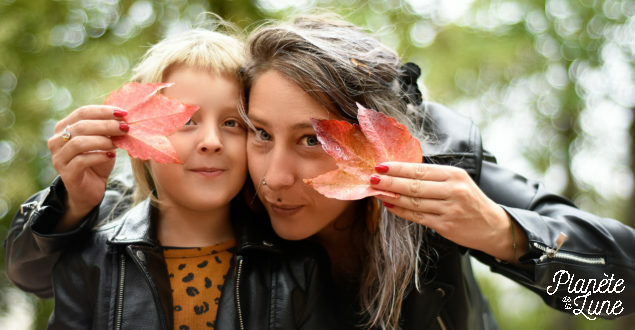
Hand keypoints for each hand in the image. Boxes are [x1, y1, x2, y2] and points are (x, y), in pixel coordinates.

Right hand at [47, 105, 128, 230]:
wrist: (91, 189)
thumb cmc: (97, 161)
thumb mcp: (104, 141)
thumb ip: (108, 129)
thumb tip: (123, 117)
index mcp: (63, 128)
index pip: (82, 112)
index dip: (103, 111)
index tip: (123, 113)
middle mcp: (56, 141)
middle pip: (81, 126)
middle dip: (106, 125)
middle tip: (125, 127)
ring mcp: (59, 158)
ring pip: (79, 143)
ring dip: (102, 140)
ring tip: (118, 143)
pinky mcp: (66, 173)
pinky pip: (81, 161)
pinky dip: (99, 156)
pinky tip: (111, 155)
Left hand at [370, 162, 526, 261]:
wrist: (493, 226)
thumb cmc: (470, 201)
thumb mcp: (458, 181)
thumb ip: (434, 177)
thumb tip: (401, 172)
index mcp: (454, 175)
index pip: (420, 170)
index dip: (398, 168)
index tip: (380, 166)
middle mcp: (453, 190)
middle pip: (414, 185)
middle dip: (390, 182)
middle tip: (372, 178)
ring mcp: (449, 209)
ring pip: (414, 202)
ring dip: (391, 196)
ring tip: (376, 192)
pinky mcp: (446, 225)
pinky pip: (417, 217)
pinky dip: (401, 211)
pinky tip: (389, 206)